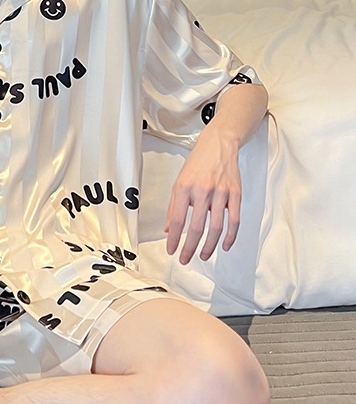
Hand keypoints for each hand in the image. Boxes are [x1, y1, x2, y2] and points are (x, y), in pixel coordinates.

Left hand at [164, 131, 241, 264]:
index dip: (174, 239)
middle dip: (190, 248)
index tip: (171, 250)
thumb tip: (168, 229)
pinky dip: (230, 236)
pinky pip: (234, 220)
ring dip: (209, 246)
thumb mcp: (179, 182)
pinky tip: (225, 246)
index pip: (177, 219)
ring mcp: (221, 193)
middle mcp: (202, 190)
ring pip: (216, 227)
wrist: (218, 145)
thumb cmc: (197, 164)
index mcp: (184, 188)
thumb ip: (174, 206)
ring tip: (203, 256)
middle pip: (196, 227)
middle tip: (185, 259)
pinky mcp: (235, 194)